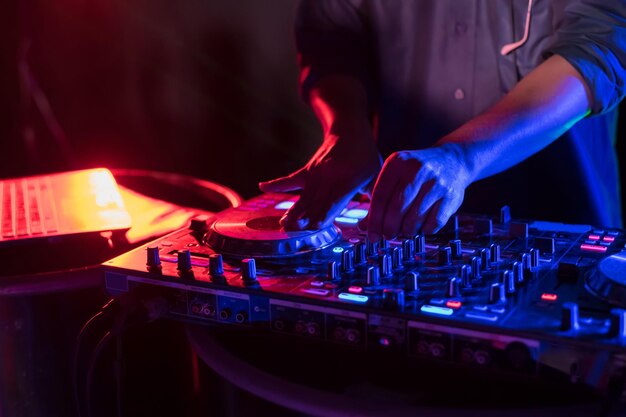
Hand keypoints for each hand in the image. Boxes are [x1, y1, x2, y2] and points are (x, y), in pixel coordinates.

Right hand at [259, 128, 381, 229]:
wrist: (349, 130)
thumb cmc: (365, 156)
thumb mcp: (376, 175)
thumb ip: (374, 198)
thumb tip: (376, 223)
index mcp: (347, 181)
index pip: (333, 201)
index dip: (323, 215)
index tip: (314, 226)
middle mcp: (328, 178)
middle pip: (314, 202)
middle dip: (304, 219)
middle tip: (293, 232)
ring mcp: (315, 174)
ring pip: (302, 196)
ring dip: (292, 211)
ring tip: (282, 225)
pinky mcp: (307, 170)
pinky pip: (290, 179)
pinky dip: (276, 183)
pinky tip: (262, 186)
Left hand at [365, 144, 471, 238]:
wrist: (452, 161)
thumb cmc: (415, 173)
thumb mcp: (394, 178)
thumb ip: (378, 200)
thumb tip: (364, 227)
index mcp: (397, 162)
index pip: (380, 196)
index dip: (374, 220)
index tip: (371, 235)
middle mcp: (417, 170)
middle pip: (397, 208)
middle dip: (389, 227)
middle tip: (387, 235)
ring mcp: (436, 183)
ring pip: (415, 218)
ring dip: (406, 230)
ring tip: (404, 230)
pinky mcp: (451, 196)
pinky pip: (434, 223)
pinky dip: (424, 230)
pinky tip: (421, 226)